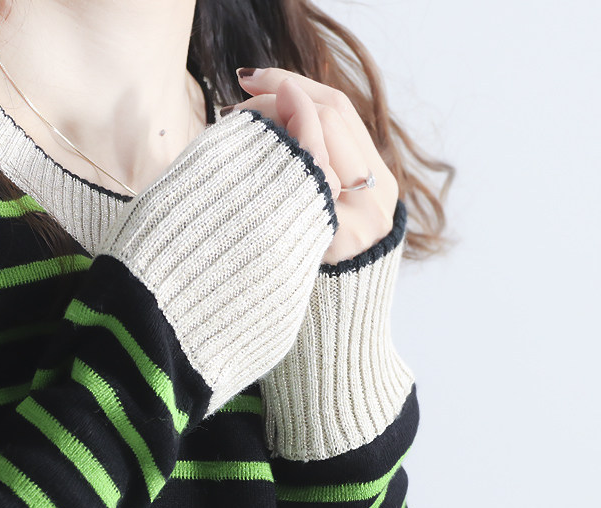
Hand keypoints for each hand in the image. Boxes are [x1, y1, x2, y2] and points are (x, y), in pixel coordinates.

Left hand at [230, 67, 398, 264]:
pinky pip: (306, 185)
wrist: (337, 322)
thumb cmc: (317, 264)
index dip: (293, 83)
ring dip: (269, 128)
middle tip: (235, 106)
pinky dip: (273, 166)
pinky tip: (242, 163)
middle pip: (328, 116)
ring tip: (234, 129)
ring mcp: (365, 215)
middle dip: (276, 100)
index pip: (337, 107)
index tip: (251, 78)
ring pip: (316, 143)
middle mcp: (378, 192)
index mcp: (380, 177)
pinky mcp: (343, 238)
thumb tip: (277, 109)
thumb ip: (318, 166)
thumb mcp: (328, 210)